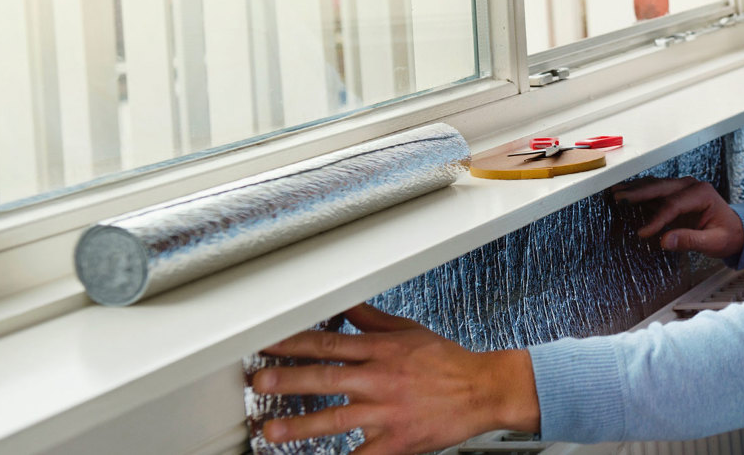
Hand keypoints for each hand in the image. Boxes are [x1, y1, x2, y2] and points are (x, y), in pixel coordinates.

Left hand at [252, 304, 539, 453]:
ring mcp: (388, 412)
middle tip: (259, 383)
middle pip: (327, 377)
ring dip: (301, 424)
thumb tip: (343, 303)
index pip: (329, 344)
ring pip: (338, 418)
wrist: (483, 390)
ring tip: (271, 430)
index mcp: (382, 350)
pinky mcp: (398, 441)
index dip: (294, 343)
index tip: (266, 345)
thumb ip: (371, 319)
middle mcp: (381, 379)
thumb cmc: (448, 362)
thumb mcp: (409, 330)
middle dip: (289, 380)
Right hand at [612, 177, 743, 258]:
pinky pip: (654, 191)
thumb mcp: (714, 242)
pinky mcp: (674, 193)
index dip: (657, 219)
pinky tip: (624, 196)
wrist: (736, 229)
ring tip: (614, 193)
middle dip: (637, 193)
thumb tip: (664, 241)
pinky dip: (638, 193)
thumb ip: (690, 241)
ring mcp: (681, 187)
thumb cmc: (727, 235)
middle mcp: (690, 185)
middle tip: (617, 199)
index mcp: (702, 194)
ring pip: (654, 185)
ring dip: (634, 189)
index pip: (673, 205)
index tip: (643, 233)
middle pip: (659, 187)